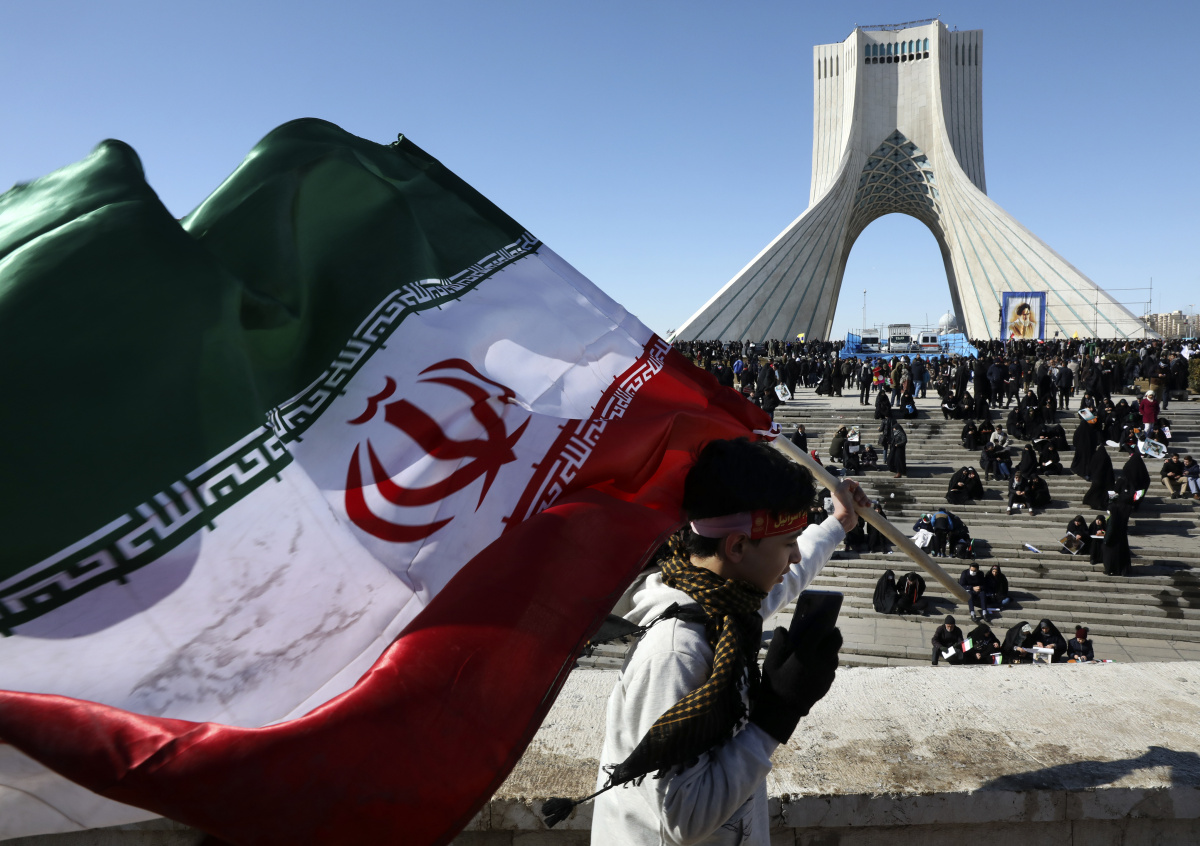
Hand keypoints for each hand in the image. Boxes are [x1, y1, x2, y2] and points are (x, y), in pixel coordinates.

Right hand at [750, 626, 841, 743]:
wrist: (783, 710)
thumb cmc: (774, 683)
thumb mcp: (770, 661)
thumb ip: (778, 642)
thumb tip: (784, 630)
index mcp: (804, 654)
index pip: (819, 631)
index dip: (822, 620)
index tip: (824, 613)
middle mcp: (820, 662)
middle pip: (836, 641)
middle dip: (833, 632)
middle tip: (828, 628)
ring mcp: (826, 674)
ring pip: (835, 654)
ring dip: (831, 647)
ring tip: (822, 645)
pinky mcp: (828, 683)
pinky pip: (832, 667)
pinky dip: (828, 660)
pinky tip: (819, 662)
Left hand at [830, 478, 870, 533]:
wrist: (846, 519)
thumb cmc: (842, 505)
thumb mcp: (841, 490)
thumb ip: (847, 482)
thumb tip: (856, 483)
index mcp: (840, 490)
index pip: (849, 483)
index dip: (853, 485)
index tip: (854, 489)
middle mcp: (845, 494)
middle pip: (857, 489)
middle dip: (860, 494)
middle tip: (857, 500)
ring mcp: (851, 501)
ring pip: (862, 495)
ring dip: (864, 498)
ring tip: (862, 505)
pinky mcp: (856, 506)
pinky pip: (864, 501)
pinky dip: (867, 502)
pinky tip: (868, 505)